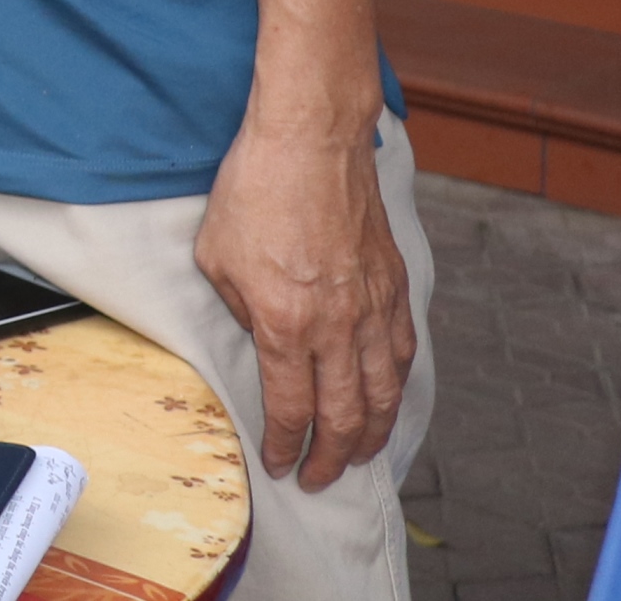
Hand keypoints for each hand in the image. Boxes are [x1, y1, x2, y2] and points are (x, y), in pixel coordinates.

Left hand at [192, 112, 416, 487]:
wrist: (311, 141)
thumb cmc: (254, 191)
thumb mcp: (216, 258)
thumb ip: (238, 308)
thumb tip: (257, 336)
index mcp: (284, 323)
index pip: (291, 407)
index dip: (287, 445)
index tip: (281, 465)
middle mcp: (337, 326)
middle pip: (343, 415)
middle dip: (331, 457)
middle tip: (320, 479)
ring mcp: (373, 307)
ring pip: (384, 393)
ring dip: (372, 433)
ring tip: (358, 456)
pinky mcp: (394, 286)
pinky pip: (403, 352)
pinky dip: (398, 387)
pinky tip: (388, 400)